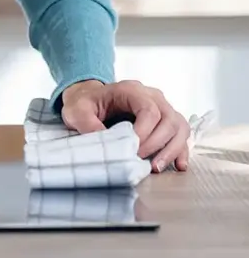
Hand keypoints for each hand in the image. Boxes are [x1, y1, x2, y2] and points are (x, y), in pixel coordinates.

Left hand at [60, 79, 190, 171]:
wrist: (88, 99)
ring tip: (156, 167)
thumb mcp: (77, 110)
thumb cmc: (84, 103)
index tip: (132, 148)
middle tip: (141, 160)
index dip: (145, 132)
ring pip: (179, 127)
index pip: (149, 109)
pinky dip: (180, 151)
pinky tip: (178, 166)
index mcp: (130, 90)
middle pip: (169, 119)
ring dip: (172, 150)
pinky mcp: (165, 122)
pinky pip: (181, 135)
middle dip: (158, 144)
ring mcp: (161, 108)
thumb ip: (88, 124)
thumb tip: (107, 145)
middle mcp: (151, 96)